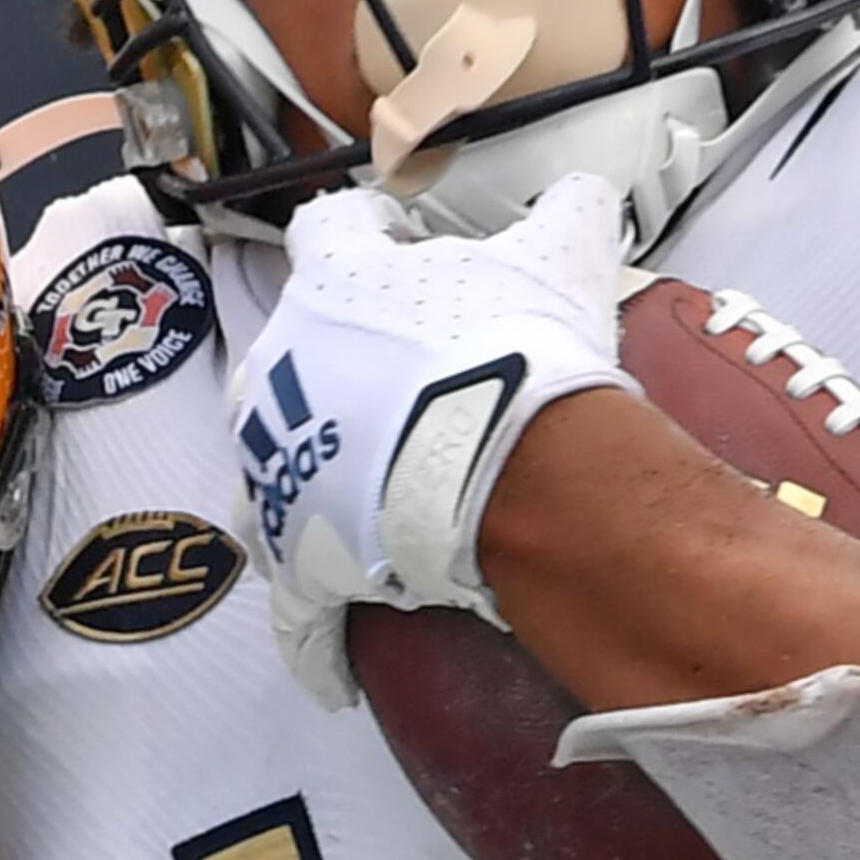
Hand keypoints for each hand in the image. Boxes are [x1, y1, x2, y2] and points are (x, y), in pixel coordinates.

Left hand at [233, 172, 636, 700]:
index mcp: (333, 281)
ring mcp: (273, 460)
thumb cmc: (522, 346)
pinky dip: (315, 629)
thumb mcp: (563, 256)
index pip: (332, 230)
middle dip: (334, 361)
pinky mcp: (290, 549)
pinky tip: (331, 669)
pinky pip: (295, 602)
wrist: (511, 467)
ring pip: (273, 461)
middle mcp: (279, 363)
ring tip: (368, 487)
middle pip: (289, 349)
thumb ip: (568, 210)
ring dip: (311, 468)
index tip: (398, 247)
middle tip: (397, 380)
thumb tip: (586, 190)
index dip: (368, 236)